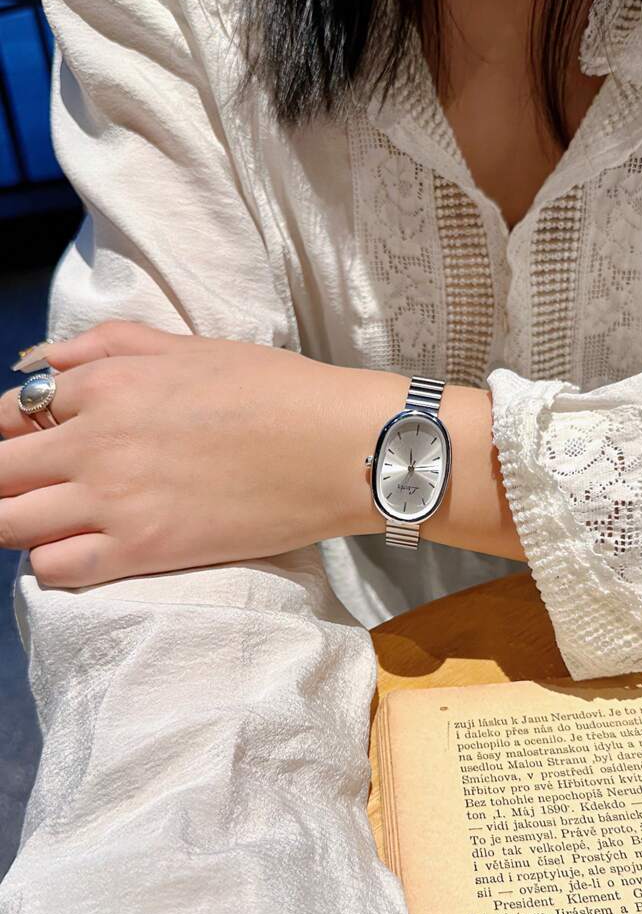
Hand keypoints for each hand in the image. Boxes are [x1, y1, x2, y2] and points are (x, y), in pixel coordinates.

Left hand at [0, 321, 407, 587]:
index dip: (11, 434)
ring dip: (18, 521)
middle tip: (34, 488)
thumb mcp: (186, 345)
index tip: (32, 448)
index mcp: (104, 384)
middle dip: (4, 480)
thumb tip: (37, 364)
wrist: (336, 447)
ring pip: (9, 524)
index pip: (8, 415)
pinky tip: (81, 548)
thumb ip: (103, 345)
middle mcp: (94, 442)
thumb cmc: (273, 389)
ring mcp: (115, 500)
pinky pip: (55, 568)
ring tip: (53, 519)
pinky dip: (51, 561)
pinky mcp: (144, 550)